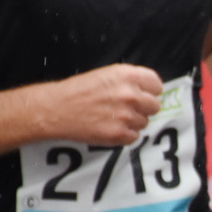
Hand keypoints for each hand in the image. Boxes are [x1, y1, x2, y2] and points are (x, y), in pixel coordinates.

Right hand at [45, 63, 162, 144]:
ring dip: (133, 122)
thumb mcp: (105, 74)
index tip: (143, 95)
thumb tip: (148, 91)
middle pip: (155, 106)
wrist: (55, 109)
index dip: (149, 91)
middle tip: (126, 108)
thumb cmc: (77, 91)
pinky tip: (109, 127)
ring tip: (113, 117)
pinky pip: (134, 137)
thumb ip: (129, 80)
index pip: (157, 85)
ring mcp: (127, 116)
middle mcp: (130, 95)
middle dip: (143, 108)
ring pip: (144, 122)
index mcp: (127, 75)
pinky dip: (124, 135)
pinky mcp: (120, 134)